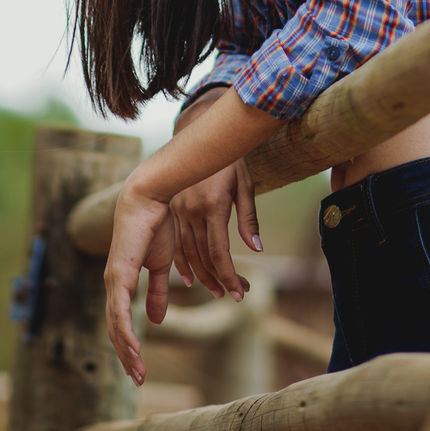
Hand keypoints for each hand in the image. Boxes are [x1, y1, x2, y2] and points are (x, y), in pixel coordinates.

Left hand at [104, 179, 175, 384]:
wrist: (151, 198)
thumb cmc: (157, 224)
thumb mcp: (163, 264)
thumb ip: (159, 290)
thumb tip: (157, 319)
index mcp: (123, 281)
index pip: (122, 321)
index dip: (129, 344)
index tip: (140, 366)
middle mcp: (113, 284)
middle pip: (116, 329)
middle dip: (127, 356)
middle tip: (139, 379)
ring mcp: (113, 280)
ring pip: (115, 325)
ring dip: (127, 351)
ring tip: (138, 373)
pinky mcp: (118, 275)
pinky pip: (120, 311)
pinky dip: (125, 332)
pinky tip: (133, 349)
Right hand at [171, 157, 261, 300]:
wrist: (201, 136)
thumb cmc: (230, 160)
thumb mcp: (245, 185)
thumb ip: (249, 219)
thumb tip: (257, 249)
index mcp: (213, 206)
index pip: (218, 252)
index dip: (229, 276)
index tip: (240, 292)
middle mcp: (192, 211)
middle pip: (203, 258)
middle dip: (220, 280)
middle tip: (235, 295)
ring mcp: (179, 211)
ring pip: (188, 254)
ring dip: (203, 276)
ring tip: (219, 290)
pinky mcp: (172, 211)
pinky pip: (176, 244)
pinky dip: (183, 264)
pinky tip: (191, 278)